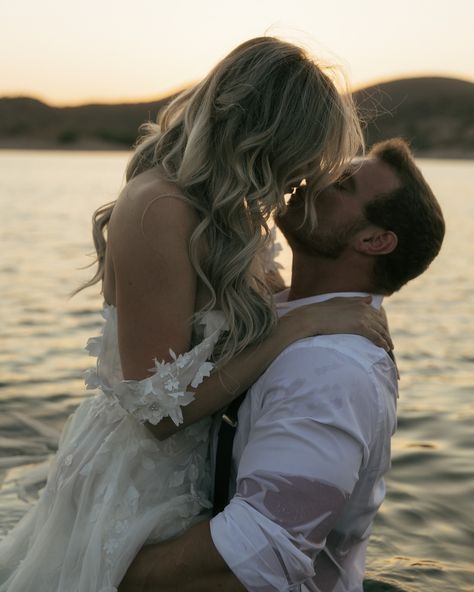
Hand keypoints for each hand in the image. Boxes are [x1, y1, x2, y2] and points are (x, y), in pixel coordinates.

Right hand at [278, 296, 393, 350]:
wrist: (313, 317)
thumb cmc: (323, 310)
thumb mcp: (340, 301)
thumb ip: (356, 300)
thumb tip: (369, 299)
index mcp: (360, 303)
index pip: (377, 314)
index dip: (381, 324)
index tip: (383, 331)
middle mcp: (364, 308)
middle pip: (381, 322)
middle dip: (386, 332)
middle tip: (389, 342)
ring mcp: (363, 317)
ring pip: (380, 330)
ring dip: (386, 339)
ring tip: (389, 347)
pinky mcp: (360, 326)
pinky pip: (376, 336)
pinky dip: (382, 343)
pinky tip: (385, 349)